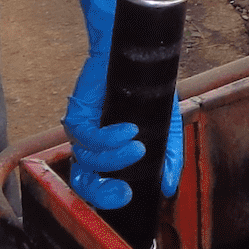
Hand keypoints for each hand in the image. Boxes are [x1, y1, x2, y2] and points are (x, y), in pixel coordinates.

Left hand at [64, 0, 183, 207]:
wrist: (132, 49)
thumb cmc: (145, 84)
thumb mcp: (164, 121)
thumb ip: (168, 154)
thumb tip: (171, 186)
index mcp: (107, 152)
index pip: (98, 186)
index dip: (108, 199)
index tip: (132, 197)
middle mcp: (91, 145)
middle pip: (84, 183)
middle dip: (103, 192)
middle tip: (125, 192)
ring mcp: (83, 130)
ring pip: (88, 159)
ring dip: (114, 156)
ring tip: (138, 144)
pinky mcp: (78, 112)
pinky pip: (87, 136)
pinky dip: (108, 138)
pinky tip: (128, 130)